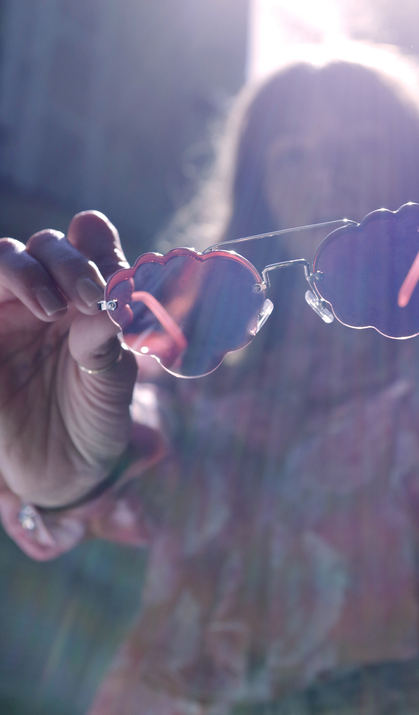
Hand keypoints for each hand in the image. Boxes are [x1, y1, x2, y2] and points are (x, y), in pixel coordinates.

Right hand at [0, 211, 136, 506]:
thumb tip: (112, 306)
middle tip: (88, 297)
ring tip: (53, 309)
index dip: (96, 242)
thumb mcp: (111, 386)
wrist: (61, 472)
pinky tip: (28, 312)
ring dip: (26, 271)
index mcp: (88, 299)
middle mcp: (47, 297)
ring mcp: (7, 314)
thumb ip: (108, 345)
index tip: (110, 262)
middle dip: (67, 262)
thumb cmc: (95, 420)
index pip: (90, 246)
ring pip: (3, 258)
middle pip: (45, 247)